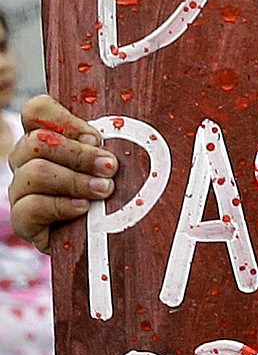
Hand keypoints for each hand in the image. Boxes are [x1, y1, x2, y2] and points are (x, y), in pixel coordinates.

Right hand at [7, 95, 117, 252]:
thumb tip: (138, 131)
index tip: (96, 137)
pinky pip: (29, 207)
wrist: (114, 242)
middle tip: (110, 167)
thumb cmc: (121, 196)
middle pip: (36, 141)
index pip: (37, 111)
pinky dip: (59, 206)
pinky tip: (83, 209)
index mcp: (48, 139)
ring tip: (104, 190)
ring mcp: (23, 190)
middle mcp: (28, 161)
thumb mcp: (123, 165)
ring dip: (74, 181)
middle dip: (79, 154)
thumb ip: (118, 143)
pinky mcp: (25, 221)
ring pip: (33, 172)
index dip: (63, 119)